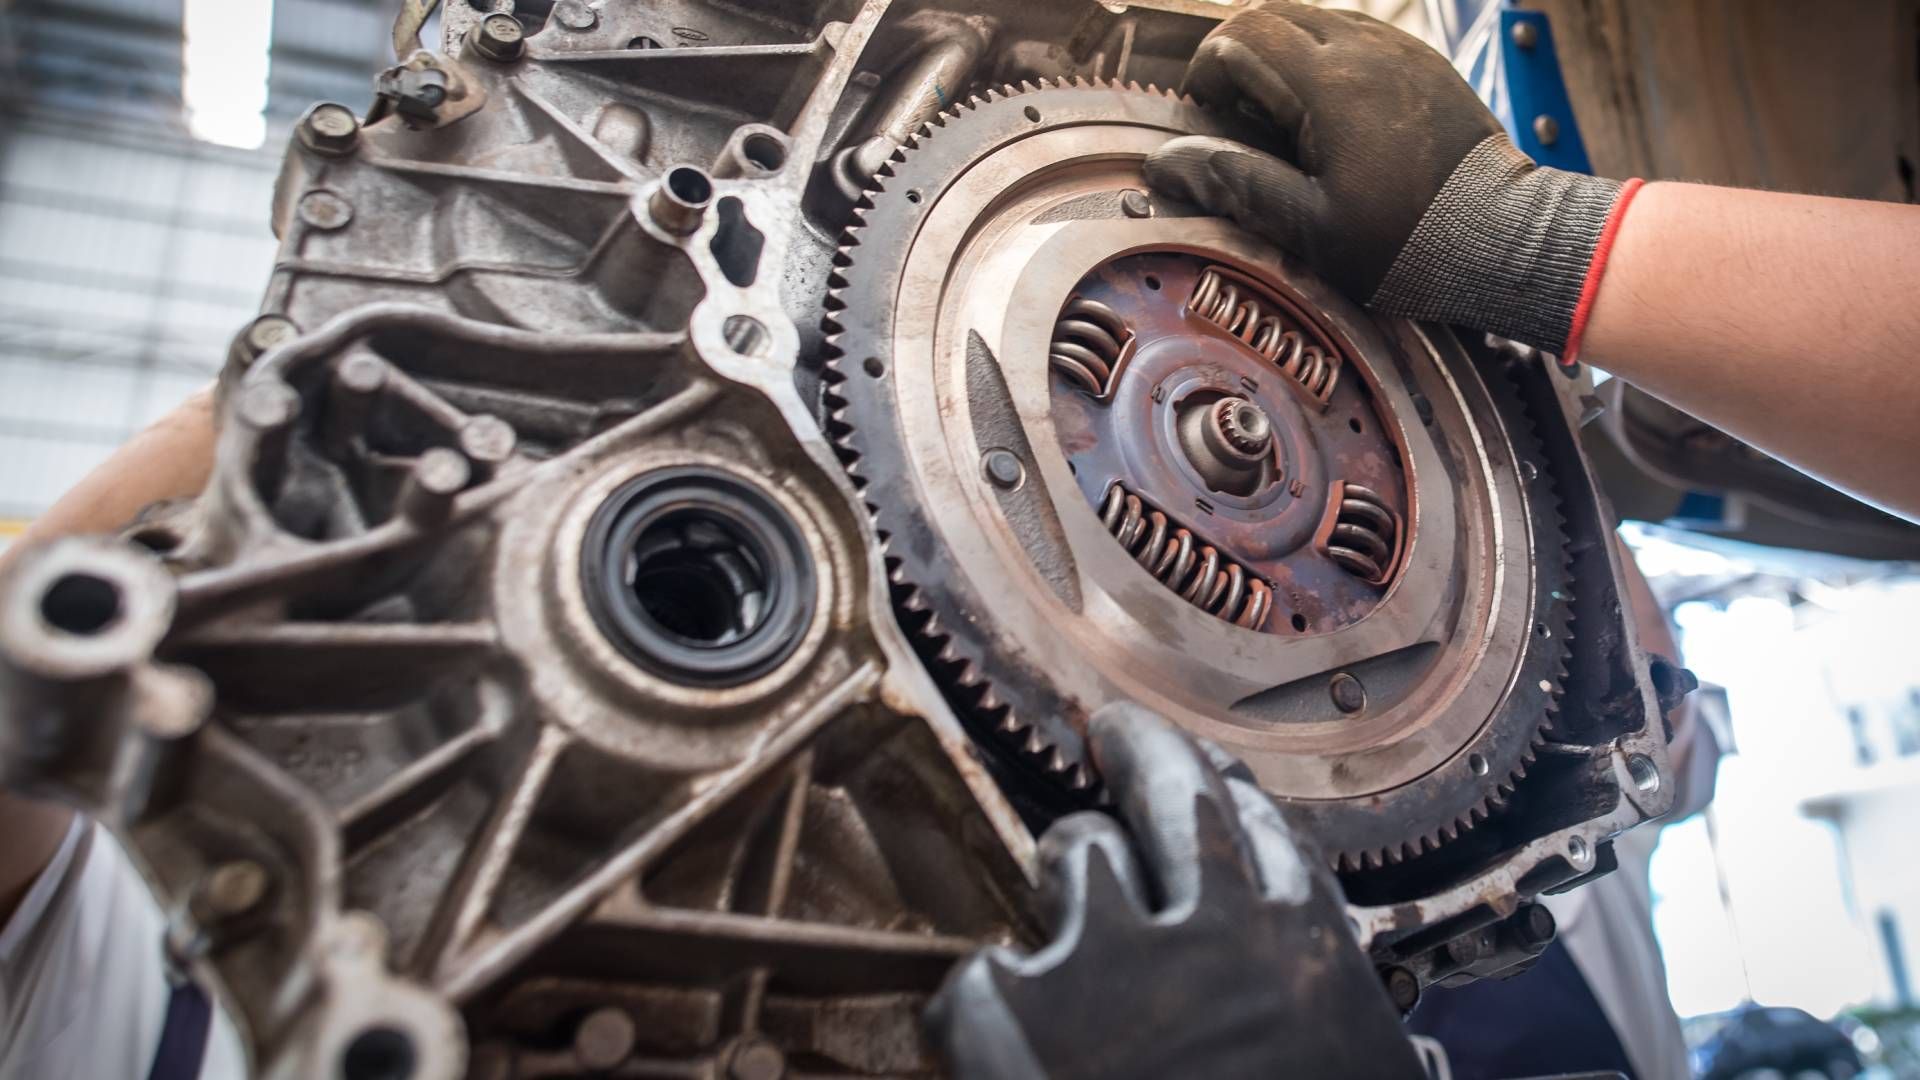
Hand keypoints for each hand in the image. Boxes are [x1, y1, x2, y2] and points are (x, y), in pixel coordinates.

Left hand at [923, 704, 1423, 1079]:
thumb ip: (1372, 1051)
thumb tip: (1405, 1051)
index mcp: (1306, 960)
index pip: (1268, 838)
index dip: (1231, 803)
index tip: (1214, 786)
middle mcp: (1216, 932)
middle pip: (1175, 794)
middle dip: (1144, 752)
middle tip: (1114, 733)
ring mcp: (1110, 957)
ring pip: (1080, 856)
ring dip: (1073, 867)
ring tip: (1065, 883)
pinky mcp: (1015, 1004)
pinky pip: (986, 966)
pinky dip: (990, 994)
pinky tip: (998, 1018)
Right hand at [1144, 4, 1632, 355]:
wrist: (1502, 238)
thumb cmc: (1404, 242)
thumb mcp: (1308, 226)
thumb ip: (1235, 183)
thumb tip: (1165, 163)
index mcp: (1329, 83)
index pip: (1242, 36)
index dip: (1208, 72)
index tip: (1206, 117)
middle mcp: (1365, 48)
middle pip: (1274, 14)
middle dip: (1239, 54)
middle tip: (1232, 113)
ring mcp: (1400, 50)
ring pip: (1316, 19)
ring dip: (1282, 54)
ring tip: (1279, 117)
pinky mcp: (1424, 63)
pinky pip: (1358, 35)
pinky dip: (1324, 58)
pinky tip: (1329, 114)